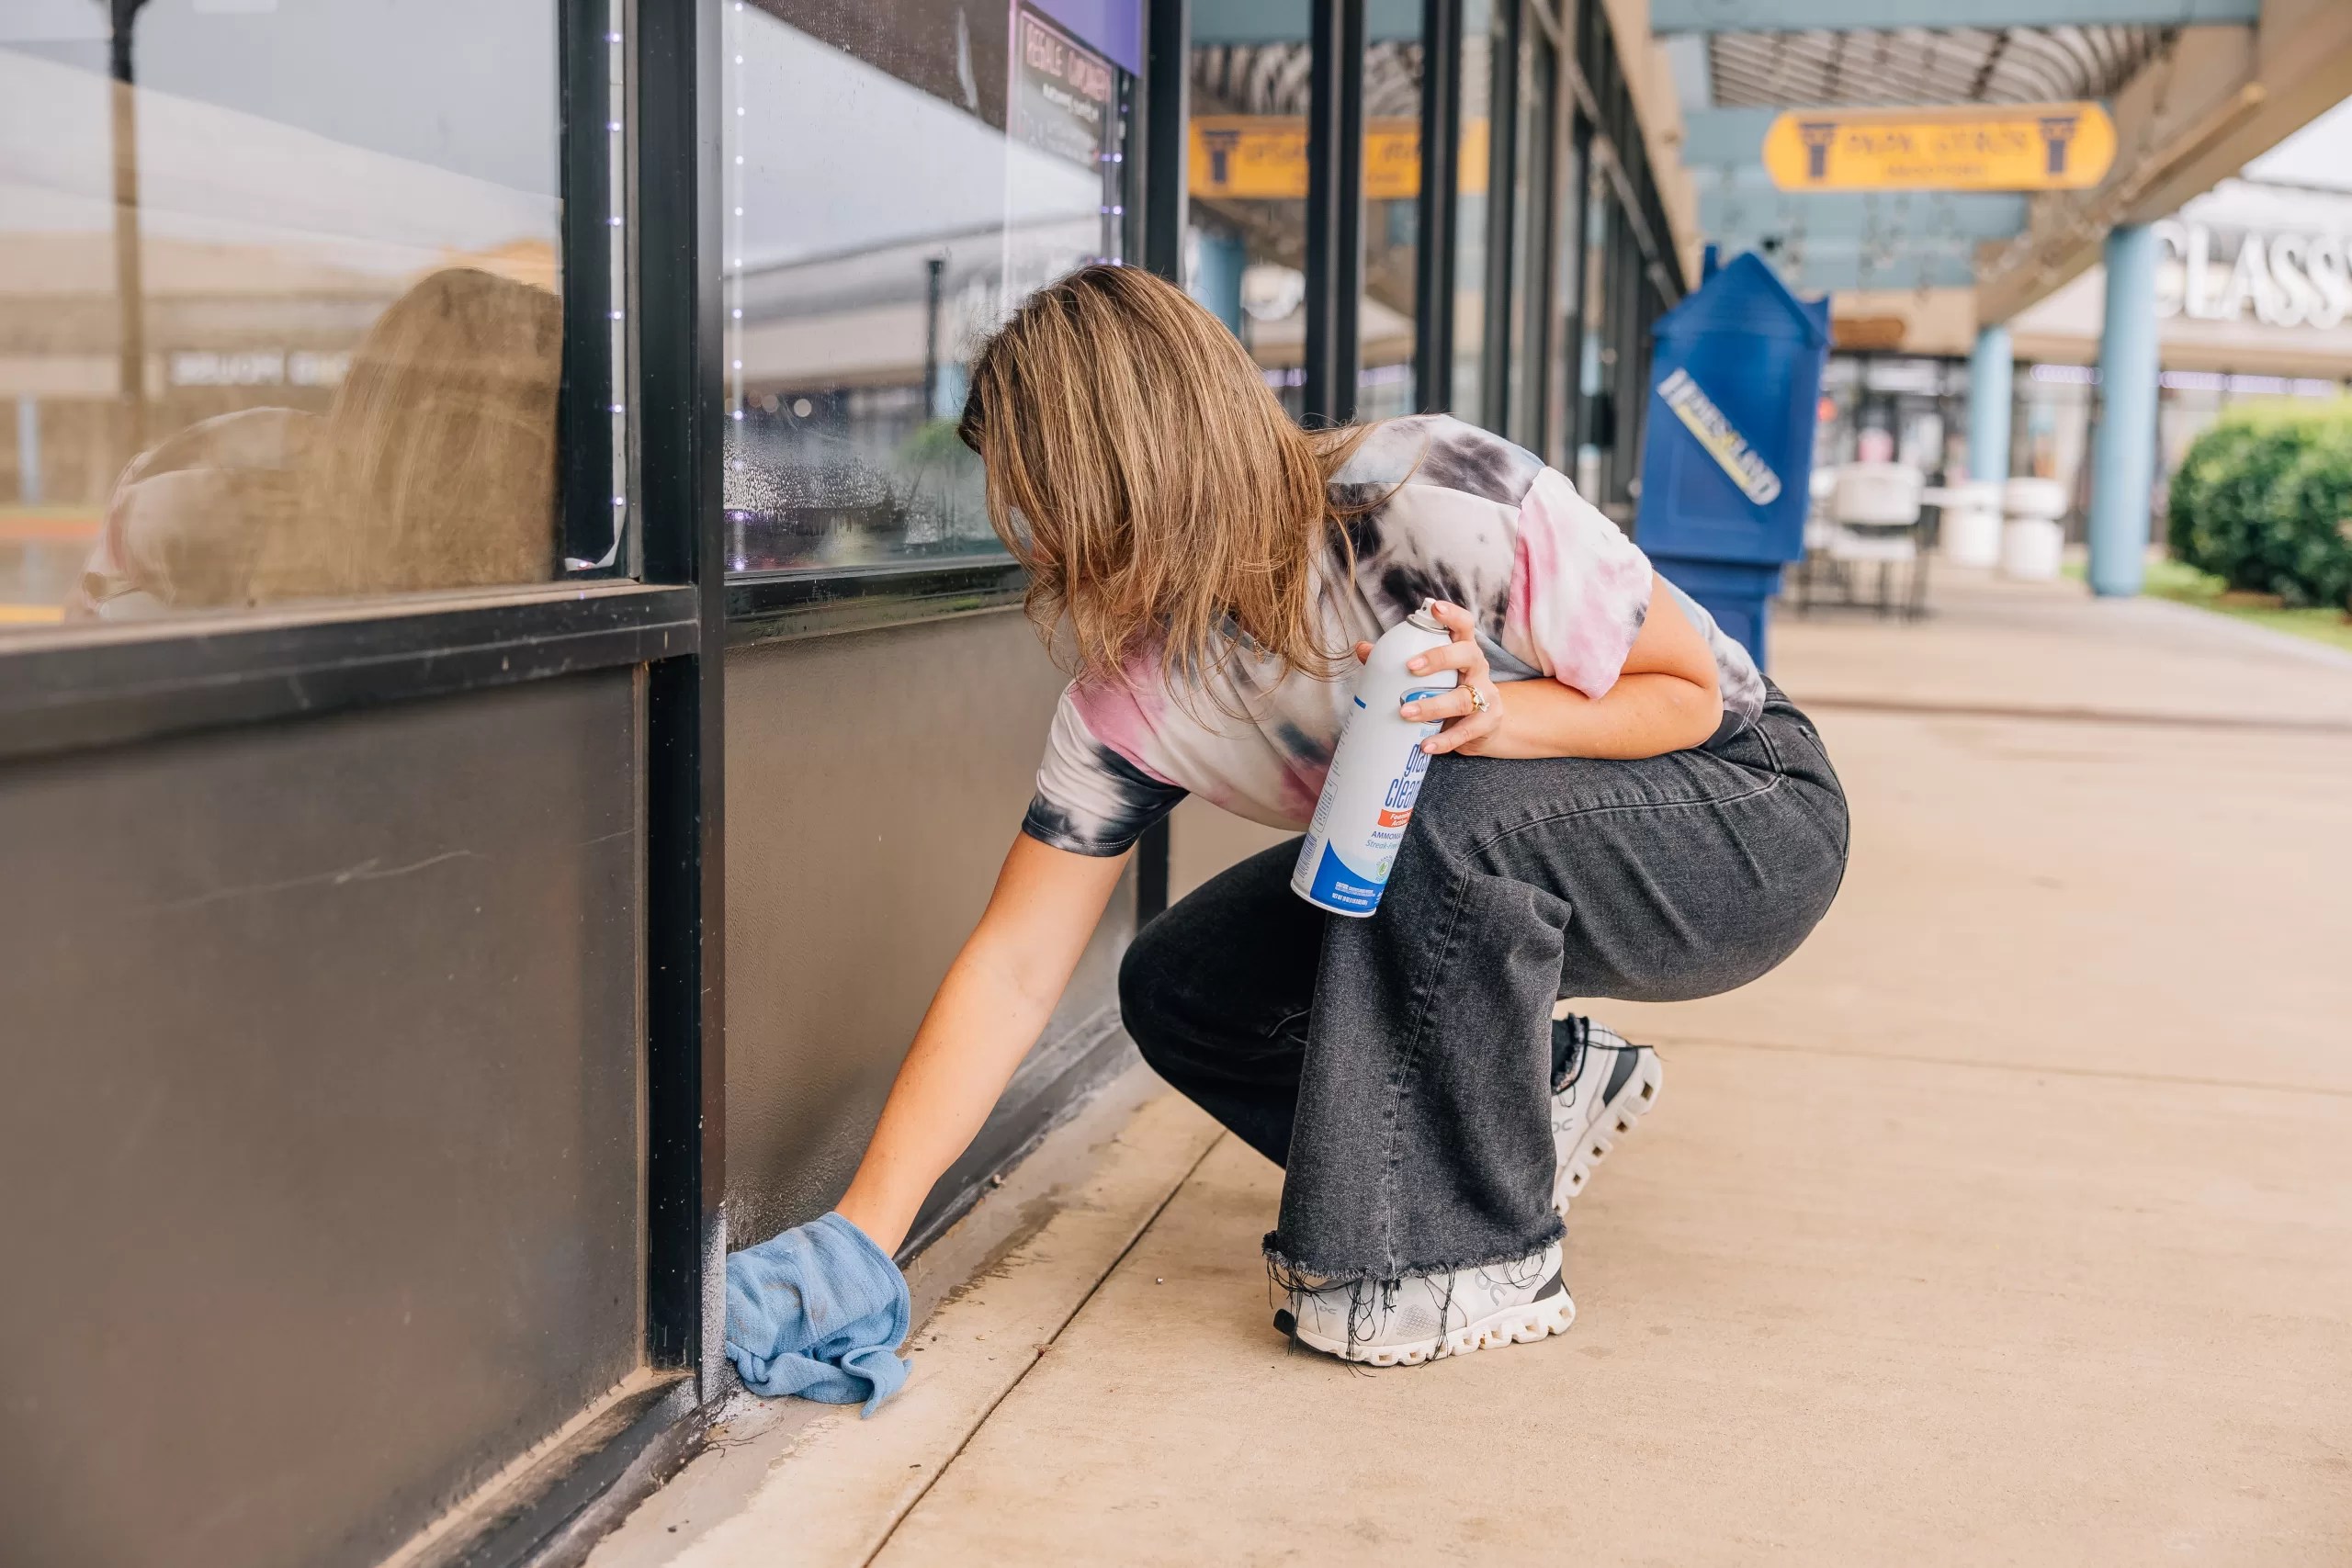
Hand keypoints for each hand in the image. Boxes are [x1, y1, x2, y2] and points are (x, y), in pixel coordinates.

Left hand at [1356, 599, 1504, 756]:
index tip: (1434, 607)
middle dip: (1439, 658)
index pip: (1464, 625)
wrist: (1482, 726)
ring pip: (1463, 698)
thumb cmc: (1449, 690)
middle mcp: (1478, 668)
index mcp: (1463, 650)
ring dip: (1434, 705)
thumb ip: (1395, 660)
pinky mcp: (1487, 722)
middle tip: (1410, 667)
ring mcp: (1486, 695)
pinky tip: (1426, 745)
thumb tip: (1362, 649)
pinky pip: (1466, 731)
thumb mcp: (1429, 674)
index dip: (1452, 615)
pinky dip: (1445, 740)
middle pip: (1467, 655)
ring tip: (1406, 712)